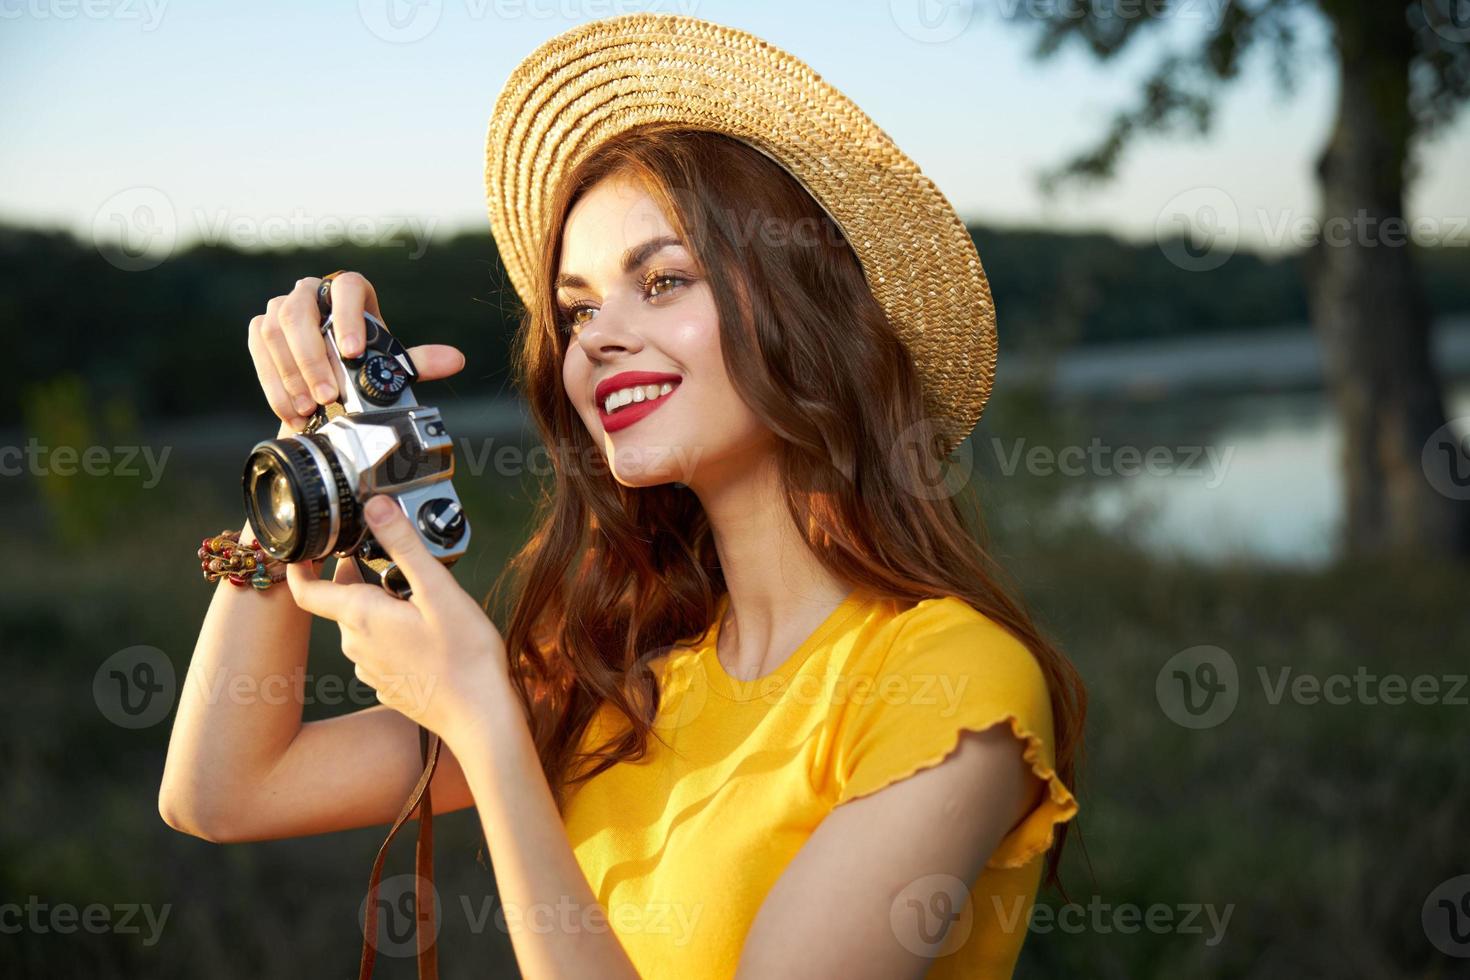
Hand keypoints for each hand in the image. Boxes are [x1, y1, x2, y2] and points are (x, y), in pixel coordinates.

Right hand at [247, 271, 465, 431]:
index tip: (352, 353)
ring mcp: (282, 308)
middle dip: (313, 359)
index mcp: (350, 292)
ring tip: (308, 408)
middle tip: (328, 396)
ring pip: (276, 331)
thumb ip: (418, 362)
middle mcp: (312, 292)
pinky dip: (274, 383)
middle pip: (300, 313)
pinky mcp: (261, 329)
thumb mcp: (390, 364)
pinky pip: (259, 350)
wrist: (330, 381)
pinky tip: (290, 409)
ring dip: (291, 374)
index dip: (348, 317)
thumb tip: (455, 359)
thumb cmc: (364, 364)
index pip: (348, 287)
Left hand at [285, 494, 509, 744]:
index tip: (305, 549)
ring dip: (381, 607)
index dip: (299, 567)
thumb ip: (404, 545)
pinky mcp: (388, 685)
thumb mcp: (438, 590)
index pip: (307, 591)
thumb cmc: (464, 655)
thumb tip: (375, 505)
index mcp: (360, 616)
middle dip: (361, 578)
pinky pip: (380, 649)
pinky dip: (393, 633)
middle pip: (342, 602)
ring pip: (363, 625)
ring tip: (421, 598)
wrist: (480, 716)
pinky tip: (426, 634)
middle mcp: (355, 645)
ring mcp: (370, 669)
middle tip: (395, 561)